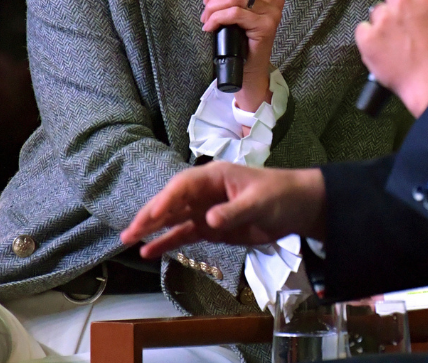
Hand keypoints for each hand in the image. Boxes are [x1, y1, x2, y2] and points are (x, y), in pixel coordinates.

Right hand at [121, 161, 326, 257]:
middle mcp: (204, 192)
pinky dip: (168, 242)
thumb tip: (209, 220)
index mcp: (214, 177)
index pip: (183, 186)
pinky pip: (184, 234)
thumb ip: (233, 211)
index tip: (153, 216)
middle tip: (129, 231)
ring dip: (152, 229)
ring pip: (173, 219)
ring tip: (129, 241)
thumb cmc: (280, 195)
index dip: (166, 200)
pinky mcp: (211, 228)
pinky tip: (150, 250)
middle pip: (171, 202)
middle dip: (150, 215)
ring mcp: (206, 210)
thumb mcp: (259, 202)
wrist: (298, 208)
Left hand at [198, 0, 284, 111]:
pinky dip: (216, 18)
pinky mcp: (266, 26)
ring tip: (207, 17)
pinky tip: (210, 26)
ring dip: (212, 6)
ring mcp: (272, 10)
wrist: (247, 66)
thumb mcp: (221, 4)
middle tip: (207, 1)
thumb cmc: (236, 33)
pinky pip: (235, 13)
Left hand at [356, 0, 427, 116]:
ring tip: (401, 43)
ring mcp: (382, 18)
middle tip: (410, 23)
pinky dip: (373, 39)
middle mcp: (402, 0)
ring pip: (378, 10)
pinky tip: (388, 50)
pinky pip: (364, 29)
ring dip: (386, 22)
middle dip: (400, 3)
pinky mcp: (367, 37)